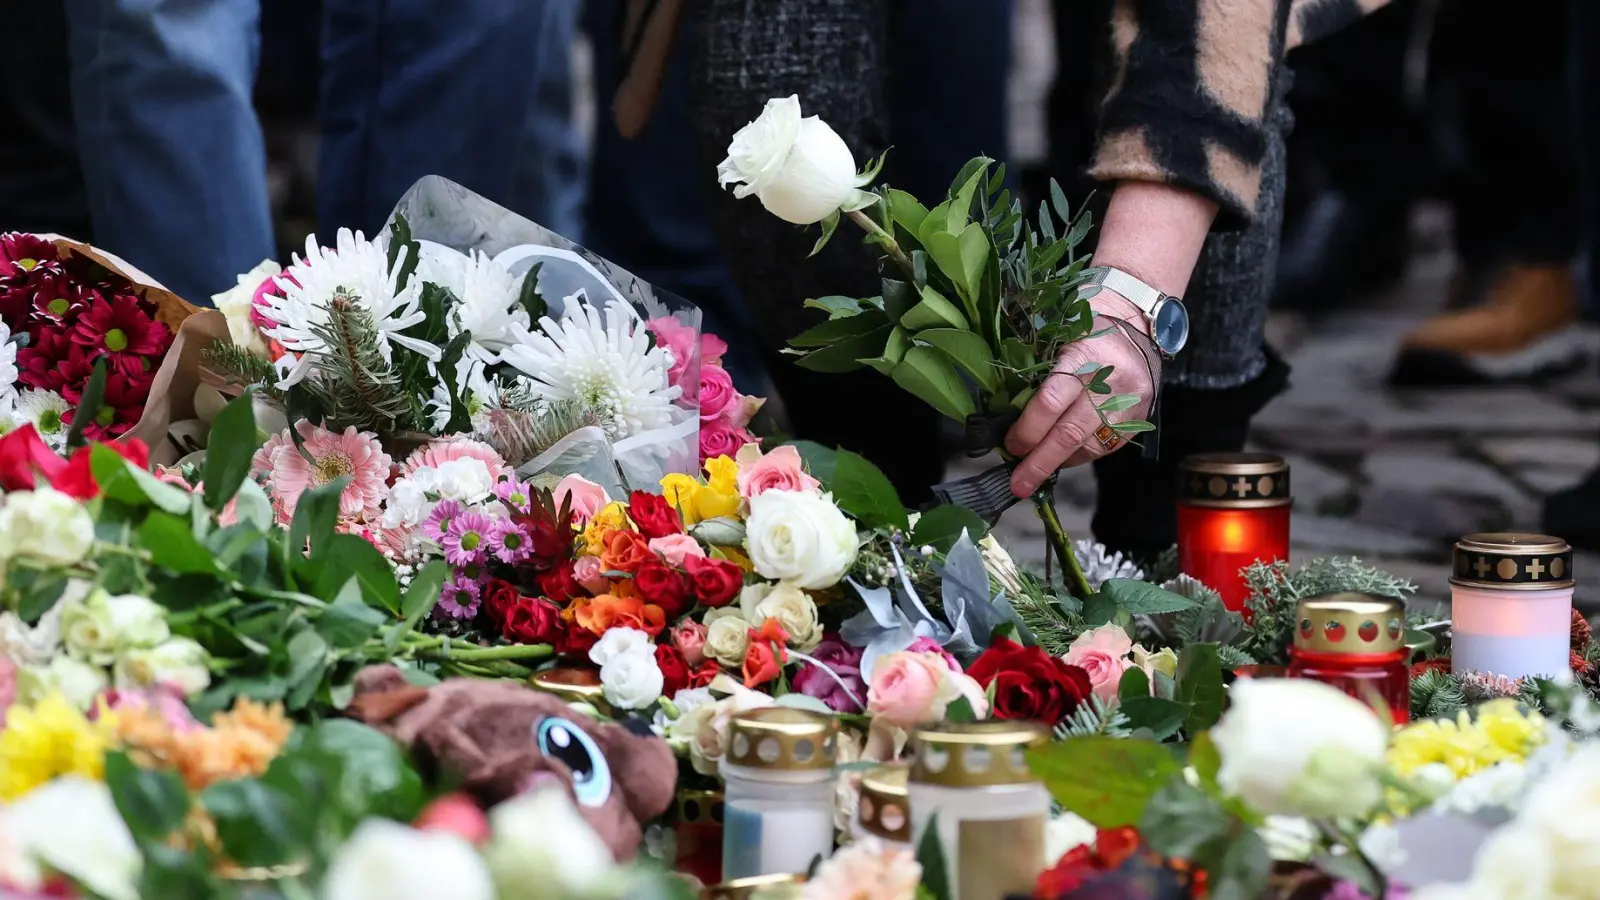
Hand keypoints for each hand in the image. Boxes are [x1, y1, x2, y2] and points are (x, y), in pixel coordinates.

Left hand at [1003, 290, 1155, 496]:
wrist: (1139, 325)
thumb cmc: (1088, 326)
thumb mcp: (1059, 334)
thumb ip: (1036, 368)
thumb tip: (1006, 411)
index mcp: (1084, 356)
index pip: (1051, 401)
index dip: (1027, 428)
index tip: (1008, 444)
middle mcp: (1110, 383)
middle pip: (1069, 433)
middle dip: (1039, 462)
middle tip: (1017, 483)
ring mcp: (1128, 404)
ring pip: (1088, 446)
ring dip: (1057, 463)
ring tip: (1033, 472)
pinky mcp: (1137, 419)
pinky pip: (1104, 448)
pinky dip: (1078, 456)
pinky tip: (1061, 458)